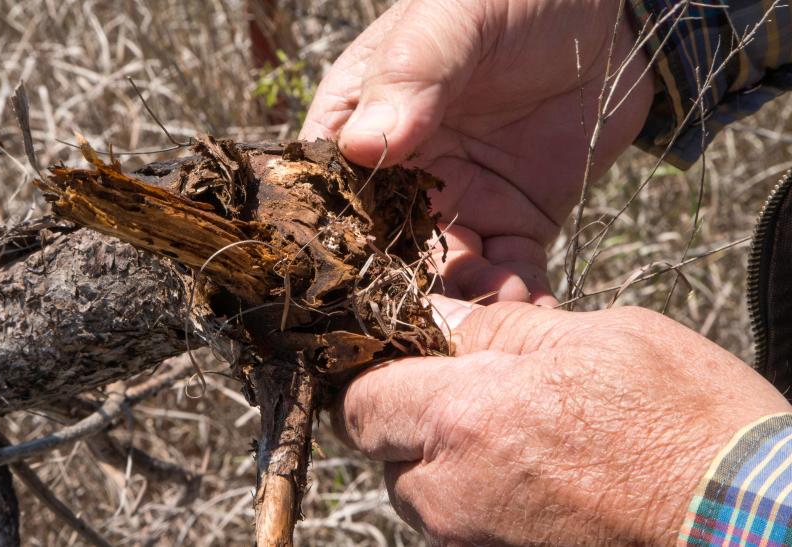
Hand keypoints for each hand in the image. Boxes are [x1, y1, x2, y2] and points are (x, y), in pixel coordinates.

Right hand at [300, 0, 655, 304]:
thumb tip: (362, 146)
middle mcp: (400, 175)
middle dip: (395, 297)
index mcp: (360, 122)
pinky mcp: (513, 224)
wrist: (611, 11)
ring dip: (457, 309)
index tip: (351, 285)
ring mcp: (457, 206)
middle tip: (422, 329)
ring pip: (441, 277)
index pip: (330, 192)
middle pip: (379, 252)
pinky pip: (506, 276)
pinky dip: (513, 303)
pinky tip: (528, 314)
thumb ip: (411, 77)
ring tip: (482, 328)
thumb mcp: (454, 20)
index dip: (333, 242)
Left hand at [335, 296, 791, 544]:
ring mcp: (477, 541)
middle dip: (411, 418)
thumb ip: (502, 330)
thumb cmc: (692, 423)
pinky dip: (479, 497)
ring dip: (446, 460)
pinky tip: (539, 475)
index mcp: (465, 416)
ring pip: (422, 495)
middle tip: (468, 391)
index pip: (359, 401)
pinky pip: (463, 527)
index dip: (370, 375)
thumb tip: (447, 315)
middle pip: (384, 451)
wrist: (756, 523)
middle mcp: (454, 491)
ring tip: (516, 433)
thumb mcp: (600, 338)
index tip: (398, 359)